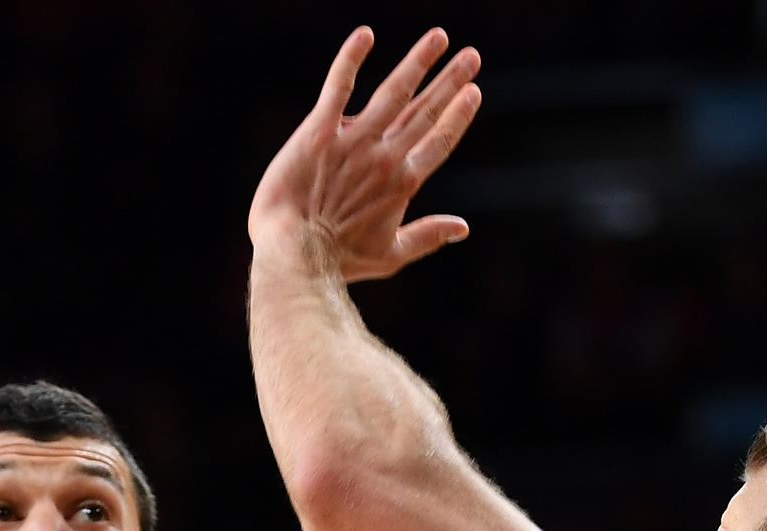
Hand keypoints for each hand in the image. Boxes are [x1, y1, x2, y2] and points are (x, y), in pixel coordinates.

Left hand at [247, 26, 482, 280]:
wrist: (293, 255)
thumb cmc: (338, 262)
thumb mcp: (389, 256)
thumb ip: (428, 236)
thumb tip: (464, 228)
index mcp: (402, 182)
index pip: (438, 141)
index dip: (458, 116)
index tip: (473, 92)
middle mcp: (384, 156)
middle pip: (424, 111)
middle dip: (450, 81)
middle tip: (471, 55)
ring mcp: (353, 140)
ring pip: (393, 92)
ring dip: (418, 62)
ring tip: (438, 37)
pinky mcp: (319, 131)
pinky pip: (339, 87)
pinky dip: (350, 58)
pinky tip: (364, 34)